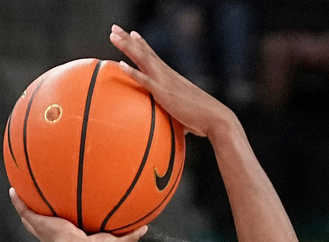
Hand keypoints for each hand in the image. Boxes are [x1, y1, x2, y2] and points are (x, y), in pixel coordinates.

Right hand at [9, 188, 146, 241]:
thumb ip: (130, 236)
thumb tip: (147, 228)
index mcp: (73, 233)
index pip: (69, 222)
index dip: (68, 215)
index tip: (71, 203)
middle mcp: (57, 230)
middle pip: (48, 217)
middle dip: (45, 207)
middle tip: (44, 192)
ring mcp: (45, 227)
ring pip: (33, 214)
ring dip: (27, 202)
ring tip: (21, 187)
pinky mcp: (37, 224)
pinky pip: (25, 211)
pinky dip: (17, 202)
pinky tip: (12, 189)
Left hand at [109, 24, 233, 138]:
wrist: (215, 118)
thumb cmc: (201, 119)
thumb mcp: (183, 113)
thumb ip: (173, 115)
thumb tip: (171, 126)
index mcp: (172, 77)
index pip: (154, 56)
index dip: (142, 44)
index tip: (132, 34)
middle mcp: (167, 75)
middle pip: (144, 52)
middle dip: (128, 40)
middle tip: (114, 28)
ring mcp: (165, 82)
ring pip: (142, 59)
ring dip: (127, 47)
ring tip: (113, 36)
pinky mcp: (164, 93)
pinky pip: (145, 80)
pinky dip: (132, 72)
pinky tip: (120, 64)